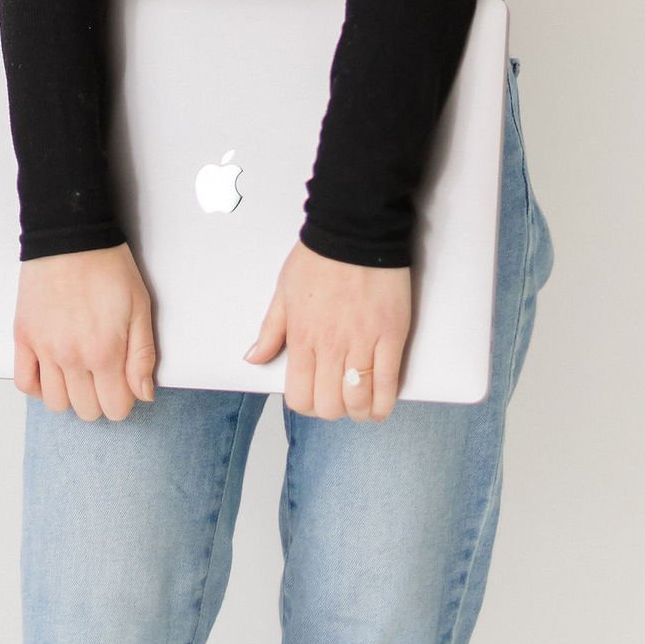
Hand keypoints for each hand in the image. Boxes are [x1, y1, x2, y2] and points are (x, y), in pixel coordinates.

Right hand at [13, 244, 155, 422]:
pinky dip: (37, 386)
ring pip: (56, 403)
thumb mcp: (140, 307)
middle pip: (87, 410)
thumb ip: (143, 356)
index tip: (123, 381)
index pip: (116, 408)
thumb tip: (143, 395)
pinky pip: (24, 382)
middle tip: (103, 374)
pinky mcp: (23, 336)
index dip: (124, 398)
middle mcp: (72, 357)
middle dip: (100, 398)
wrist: (70, 234)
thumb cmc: (107, 266)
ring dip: (70, 396)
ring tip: (78, 374)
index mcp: (104, 352)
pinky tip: (51, 373)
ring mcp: (44, 348)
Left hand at [245, 242, 411, 420]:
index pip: (300, 396)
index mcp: (302, 336)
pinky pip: (388, 385)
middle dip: (332, 411)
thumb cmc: (318, 258)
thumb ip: (270, 330)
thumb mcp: (283, 291)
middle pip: (329, 406)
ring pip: (359, 401)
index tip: (313, 398)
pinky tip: (380, 405)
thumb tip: (253, 358)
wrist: (355, 231)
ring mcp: (362, 343)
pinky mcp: (391, 337)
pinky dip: (384, 404)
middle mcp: (330, 346)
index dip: (306, 406)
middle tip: (337, 399)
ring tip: (359, 404)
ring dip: (359, 411)